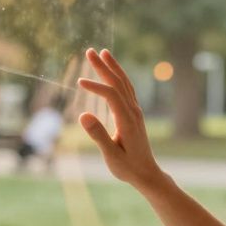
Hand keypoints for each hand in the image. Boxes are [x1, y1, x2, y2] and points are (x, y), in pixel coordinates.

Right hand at [76, 48, 166, 191]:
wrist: (147, 174)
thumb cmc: (128, 168)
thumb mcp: (111, 155)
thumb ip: (98, 135)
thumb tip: (82, 115)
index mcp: (127, 120)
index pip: (111, 95)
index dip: (96, 86)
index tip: (79, 82)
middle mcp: (133, 112)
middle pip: (118, 83)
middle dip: (104, 66)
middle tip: (89, 51)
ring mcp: (135, 112)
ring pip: (125, 83)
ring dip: (113, 67)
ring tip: (102, 53)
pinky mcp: (134, 114)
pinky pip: (127, 90)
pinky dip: (118, 77)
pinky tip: (112, 73)